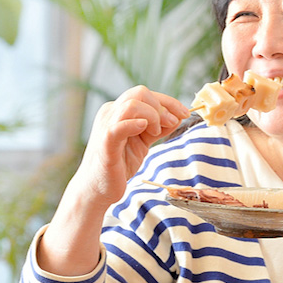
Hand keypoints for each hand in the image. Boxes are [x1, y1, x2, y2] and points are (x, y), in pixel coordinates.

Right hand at [71, 86, 188, 208]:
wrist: (97, 189)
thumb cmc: (118, 165)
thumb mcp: (142, 143)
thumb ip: (156, 129)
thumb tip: (176, 117)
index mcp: (118, 111)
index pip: (145, 94)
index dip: (168, 101)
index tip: (185, 113)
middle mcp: (110, 114)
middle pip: (140, 93)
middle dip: (163, 106)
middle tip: (172, 123)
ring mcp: (106, 126)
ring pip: (131, 104)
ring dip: (152, 115)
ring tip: (156, 132)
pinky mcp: (106, 143)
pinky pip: (118, 127)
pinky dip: (133, 124)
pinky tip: (144, 128)